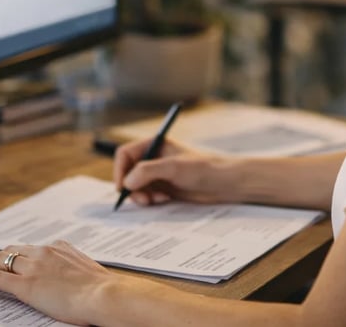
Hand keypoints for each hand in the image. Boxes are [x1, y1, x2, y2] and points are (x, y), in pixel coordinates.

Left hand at [0, 240, 122, 324]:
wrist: (102, 295)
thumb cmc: (100, 289)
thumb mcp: (87, 271)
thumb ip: (74, 268)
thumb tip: (75, 279)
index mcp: (60, 248)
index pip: (32, 249)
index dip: (18, 256)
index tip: (12, 263)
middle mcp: (44, 252)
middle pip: (13, 250)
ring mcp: (34, 267)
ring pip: (1, 261)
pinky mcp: (26, 284)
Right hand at [113, 137, 235, 205]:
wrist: (225, 183)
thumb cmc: (203, 168)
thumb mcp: (174, 167)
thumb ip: (148, 171)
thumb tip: (127, 182)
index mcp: (153, 144)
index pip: (125, 154)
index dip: (120, 170)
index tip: (122, 187)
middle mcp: (153, 158)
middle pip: (128, 172)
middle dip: (132, 187)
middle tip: (143, 199)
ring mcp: (158, 174)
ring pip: (136, 186)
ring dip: (142, 195)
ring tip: (157, 200)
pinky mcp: (164, 188)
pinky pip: (147, 195)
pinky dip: (150, 200)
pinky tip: (164, 200)